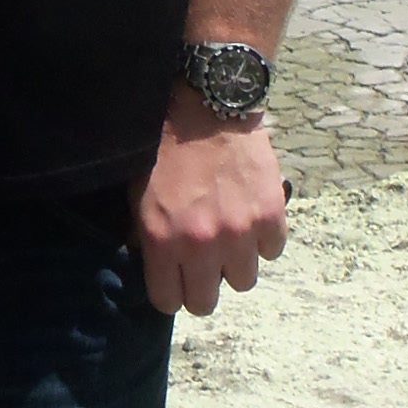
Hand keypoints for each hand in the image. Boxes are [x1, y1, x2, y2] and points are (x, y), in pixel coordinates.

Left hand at [132, 89, 287, 316]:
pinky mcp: (270, 216)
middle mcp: (201, 244)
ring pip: (242, 281)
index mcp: (162, 240)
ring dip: (234, 262)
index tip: (174, 279)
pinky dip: (262, 238)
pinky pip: (271, 251)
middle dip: (202, 285)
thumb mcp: (137, 192)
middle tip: (202, 262)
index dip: (170, 291)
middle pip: (206, 303)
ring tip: (228, 234)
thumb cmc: (164, 145)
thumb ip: (143, 233)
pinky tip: (249, 215)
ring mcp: (239, 233)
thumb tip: (146, 259)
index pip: (168, 302)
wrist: (207, 105)